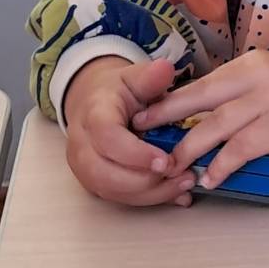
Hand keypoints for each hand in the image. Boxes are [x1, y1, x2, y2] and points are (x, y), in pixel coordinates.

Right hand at [63, 56, 196, 207]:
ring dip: (152, 193)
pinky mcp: (96, 183)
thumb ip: (151, 76)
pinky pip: (120, 199)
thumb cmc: (118, 91)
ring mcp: (86, 169)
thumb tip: (166, 68)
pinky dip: (150, 199)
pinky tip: (177, 193)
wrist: (94, 103)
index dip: (136, 154)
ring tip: (185, 183)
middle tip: (183, 174)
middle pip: (107, 174)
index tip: (166, 160)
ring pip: (114, 192)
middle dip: (146, 180)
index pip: (107, 139)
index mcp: (93, 116)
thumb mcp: (134, 77)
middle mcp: (82, 146)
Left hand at [132, 51, 268, 188]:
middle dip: (166, 117)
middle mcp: (258, 77)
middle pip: (200, 98)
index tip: (145, 111)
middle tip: (140, 134)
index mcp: (253, 64)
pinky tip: (212, 177)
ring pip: (216, 126)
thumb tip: (209, 114)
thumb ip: (247, 93)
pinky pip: (242, 149)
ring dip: (191, 149)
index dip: (171, 98)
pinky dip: (222, 165)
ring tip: (172, 167)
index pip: (203, 81)